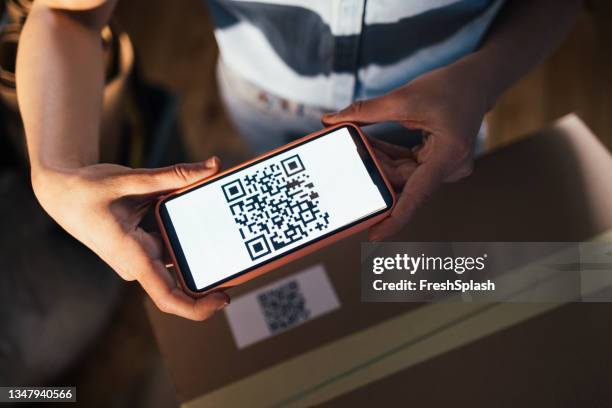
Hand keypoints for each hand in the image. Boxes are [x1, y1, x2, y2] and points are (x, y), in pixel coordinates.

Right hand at [31, 157, 229, 320]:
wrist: (60, 194)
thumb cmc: (87, 190)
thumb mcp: (130, 179)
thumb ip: (174, 174)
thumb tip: (214, 165)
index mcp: (132, 256)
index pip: (167, 296)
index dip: (197, 307)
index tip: (224, 299)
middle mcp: (138, 263)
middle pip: (181, 283)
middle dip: (212, 278)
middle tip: (244, 262)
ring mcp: (141, 257)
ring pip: (179, 263)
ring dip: (203, 256)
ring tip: (232, 238)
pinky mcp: (144, 248)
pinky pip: (173, 248)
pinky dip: (189, 238)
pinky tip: (207, 222)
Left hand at [322, 62, 488, 239]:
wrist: (477, 81)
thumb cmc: (449, 87)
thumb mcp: (404, 97)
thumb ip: (367, 111)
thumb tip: (332, 119)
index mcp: (448, 156)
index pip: (417, 195)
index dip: (395, 218)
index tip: (373, 235)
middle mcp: (448, 168)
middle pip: (403, 182)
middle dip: (374, 172)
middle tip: (346, 163)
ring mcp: (443, 167)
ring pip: (401, 174)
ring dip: (378, 161)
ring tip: (355, 146)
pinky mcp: (436, 162)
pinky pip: (406, 166)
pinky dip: (387, 156)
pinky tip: (368, 146)